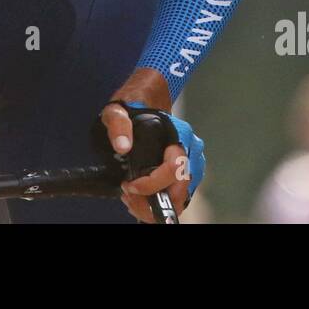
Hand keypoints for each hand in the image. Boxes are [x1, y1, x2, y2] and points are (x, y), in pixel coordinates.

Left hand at [100, 72, 205, 222]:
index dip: (152, 184)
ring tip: (132, 198)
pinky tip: (141, 197)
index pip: (175, 168)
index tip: (129, 186)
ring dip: (156, 205)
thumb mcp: (117, 111)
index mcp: (178, 134)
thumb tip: (122, 146)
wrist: (146, 102)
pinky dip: (160, 203)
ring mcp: (191, 163)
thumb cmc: (133, 106)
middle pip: (181, 189)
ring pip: (181, 197)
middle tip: (129, 197)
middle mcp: (190, 150)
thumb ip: (118, 124)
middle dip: (154, 201)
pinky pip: (178, 196)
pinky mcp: (185, 173)